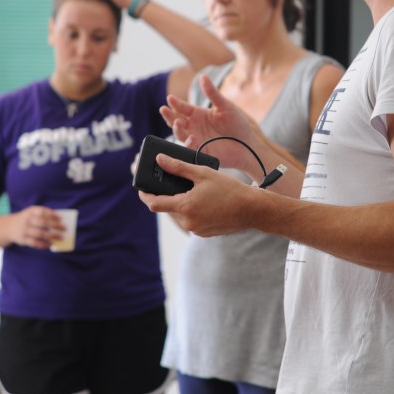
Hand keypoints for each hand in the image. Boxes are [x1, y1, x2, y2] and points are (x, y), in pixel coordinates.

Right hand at [7, 206, 64, 248]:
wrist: (8, 227)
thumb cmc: (26, 219)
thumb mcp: (31, 213)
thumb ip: (42, 214)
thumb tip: (59, 220)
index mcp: (30, 211)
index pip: (42, 211)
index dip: (51, 214)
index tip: (61, 218)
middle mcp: (26, 220)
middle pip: (43, 223)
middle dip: (55, 226)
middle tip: (65, 229)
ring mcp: (24, 230)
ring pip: (40, 234)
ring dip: (51, 236)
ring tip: (60, 238)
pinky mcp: (23, 240)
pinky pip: (34, 243)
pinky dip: (43, 244)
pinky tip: (50, 244)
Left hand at [138, 153, 256, 236]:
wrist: (252, 210)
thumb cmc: (230, 189)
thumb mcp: (203, 173)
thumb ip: (178, 167)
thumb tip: (160, 160)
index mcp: (185, 206)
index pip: (154, 203)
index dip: (145, 195)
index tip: (141, 188)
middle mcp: (188, 221)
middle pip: (168, 208)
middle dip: (167, 196)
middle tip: (173, 182)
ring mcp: (196, 229)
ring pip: (180, 214)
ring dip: (181, 203)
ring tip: (194, 189)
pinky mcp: (204, 233)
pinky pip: (191, 220)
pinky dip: (193, 210)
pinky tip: (205, 200)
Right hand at [163, 75, 261, 173]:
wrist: (248, 145)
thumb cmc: (237, 125)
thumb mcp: (225, 106)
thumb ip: (213, 93)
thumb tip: (203, 76)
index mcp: (198, 114)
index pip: (182, 107)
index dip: (175, 103)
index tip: (170, 98)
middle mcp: (194, 126)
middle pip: (176, 120)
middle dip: (169, 115)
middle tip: (164, 109)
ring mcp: (196, 139)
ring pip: (180, 134)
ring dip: (176, 128)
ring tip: (178, 122)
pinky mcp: (200, 152)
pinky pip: (190, 149)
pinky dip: (188, 144)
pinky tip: (192, 138)